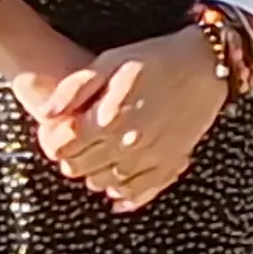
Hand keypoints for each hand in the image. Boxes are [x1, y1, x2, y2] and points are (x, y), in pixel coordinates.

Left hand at [40, 29, 229, 211]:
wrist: (207, 63)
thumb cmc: (157, 58)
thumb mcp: (110, 60)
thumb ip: (74, 87)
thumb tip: (46, 113)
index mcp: (107, 118)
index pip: (61, 148)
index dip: (53, 140)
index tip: (59, 131)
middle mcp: (127, 144)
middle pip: (79, 169)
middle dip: (71, 157)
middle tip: (78, 141)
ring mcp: (149, 157)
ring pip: (104, 184)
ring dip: (94, 173)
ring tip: (99, 154)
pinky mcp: (169, 164)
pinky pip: (138, 192)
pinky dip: (123, 195)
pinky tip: (117, 189)